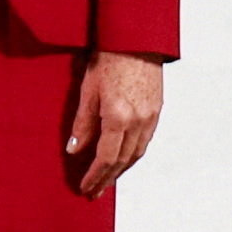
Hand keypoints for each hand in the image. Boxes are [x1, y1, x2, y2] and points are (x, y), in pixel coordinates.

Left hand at [65, 54, 163, 196]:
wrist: (135, 39)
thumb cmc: (109, 59)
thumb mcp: (88, 90)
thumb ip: (83, 123)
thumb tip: (75, 149)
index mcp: (118, 117)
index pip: (106, 158)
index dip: (95, 176)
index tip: (85, 188)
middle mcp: (138, 121)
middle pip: (122, 161)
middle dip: (108, 179)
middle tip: (95, 192)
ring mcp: (150, 116)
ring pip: (136, 153)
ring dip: (121, 170)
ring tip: (107, 180)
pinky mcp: (156, 110)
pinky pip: (145, 141)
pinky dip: (132, 155)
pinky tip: (123, 158)